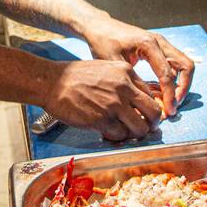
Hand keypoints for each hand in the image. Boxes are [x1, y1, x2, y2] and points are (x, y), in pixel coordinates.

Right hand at [42, 59, 163, 141]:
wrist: (53, 82)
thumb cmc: (76, 76)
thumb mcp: (106, 68)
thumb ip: (124, 81)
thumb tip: (137, 99)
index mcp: (127, 72)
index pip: (151, 95)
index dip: (149, 108)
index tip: (145, 115)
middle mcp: (124, 88)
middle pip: (154, 112)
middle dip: (152, 124)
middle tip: (145, 128)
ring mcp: (113, 105)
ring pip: (140, 128)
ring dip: (135, 134)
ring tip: (126, 132)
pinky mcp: (101, 120)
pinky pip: (120, 135)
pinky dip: (118, 137)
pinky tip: (110, 132)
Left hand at [82, 19, 194, 117]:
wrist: (100, 27)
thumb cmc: (103, 42)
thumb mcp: (114, 64)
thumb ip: (132, 81)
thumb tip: (146, 102)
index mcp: (149, 45)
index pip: (167, 74)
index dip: (170, 95)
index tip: (169, 111)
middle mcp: (160, 42)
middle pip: (186, 66)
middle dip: (183, 88)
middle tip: (174, 106)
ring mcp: (162, 44)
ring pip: (184, 65)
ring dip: (182, 84)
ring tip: (171, 101)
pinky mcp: (159, 48)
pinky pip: (175, 64)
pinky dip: (175, 78)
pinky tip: (164, 92)